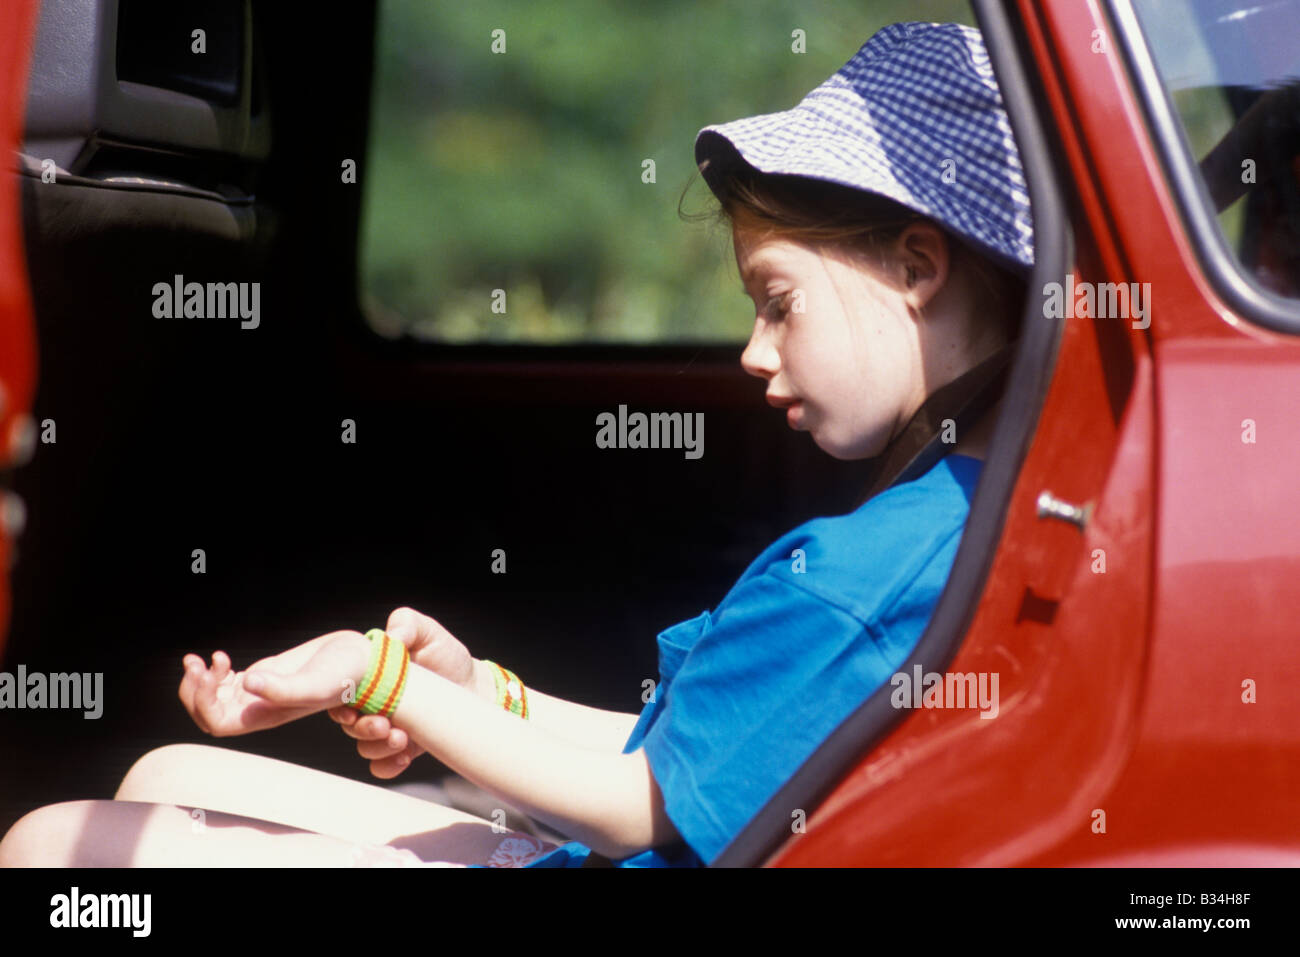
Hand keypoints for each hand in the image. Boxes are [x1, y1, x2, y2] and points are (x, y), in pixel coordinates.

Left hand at [180, 631, 369, 736]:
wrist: (362, 660)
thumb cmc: (344, 676)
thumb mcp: (315, 683)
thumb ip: (283, 688)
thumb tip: (247, 683)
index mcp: (267, 717)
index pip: (217, 723)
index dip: (202, 703)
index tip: (208, 673)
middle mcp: (259, 708)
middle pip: (207, 713)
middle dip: (194, 690)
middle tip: (196, 662)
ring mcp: (259, 692)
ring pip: (213, 697)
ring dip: (198, 679)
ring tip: (200, 658)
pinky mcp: (264, 675)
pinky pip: (226, 682)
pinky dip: (213, 670)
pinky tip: (219, 656)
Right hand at [327, 607, 483, 776]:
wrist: (472, 686)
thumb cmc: (445, 655)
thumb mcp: (428, 633)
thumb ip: (408, 624)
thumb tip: (392, 636)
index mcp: (368, 678)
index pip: (339, 694)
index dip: (341, 704)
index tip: (354, 709)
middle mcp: (371, 705)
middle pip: (349, 724)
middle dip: (363, 728)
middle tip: (383, 725)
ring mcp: (385, 728)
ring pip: (365, 747)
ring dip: (378, 747)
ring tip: (401, 738)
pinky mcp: (401, 749)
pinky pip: (382, 766)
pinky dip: (388, 766)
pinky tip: (403, 757)